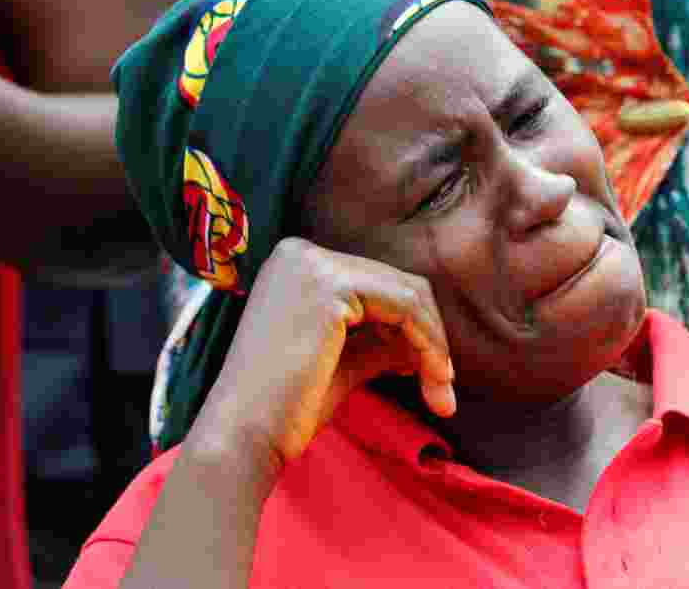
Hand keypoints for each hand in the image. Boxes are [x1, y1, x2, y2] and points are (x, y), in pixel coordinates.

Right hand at [191, 237, 455, 465]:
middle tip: (443, 391)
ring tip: (441, 395)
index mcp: (297, 266)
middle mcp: (301, 254)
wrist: (245, 435)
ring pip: (408, 295)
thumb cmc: (286, 407)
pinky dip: (429, 344)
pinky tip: (433, 380)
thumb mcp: (344, 362)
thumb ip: (381, 342)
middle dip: (429, 339)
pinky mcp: (330, 287)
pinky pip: (405, 308)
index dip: (414, 329)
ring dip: (434, 346)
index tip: (430, 375)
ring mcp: (313, 266)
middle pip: (398, 284)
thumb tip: (423, 342)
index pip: (379, 284)